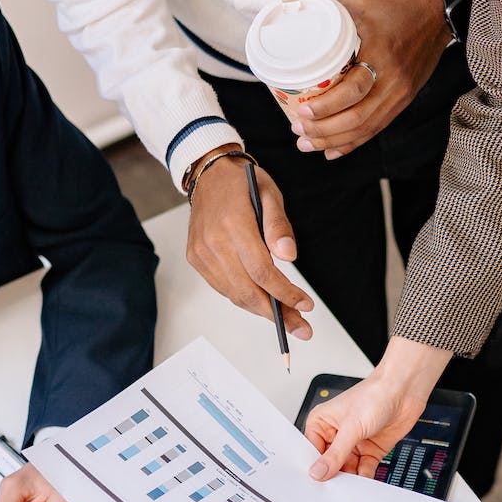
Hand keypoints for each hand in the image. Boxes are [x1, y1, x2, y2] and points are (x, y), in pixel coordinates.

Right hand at [184, 153, 314, 340]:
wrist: (208, 173)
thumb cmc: (242, 182)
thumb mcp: (270, 193)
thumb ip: (279, 226)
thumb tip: (289, 256)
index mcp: (233, 225)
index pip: (262, 271)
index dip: (285, 293)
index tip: (306, 305)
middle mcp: (213, 243)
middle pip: (248, 291)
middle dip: (277, 314)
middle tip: (301, 328)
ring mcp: (201, 253)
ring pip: (234, 294)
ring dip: (262, 310)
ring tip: (287, 320)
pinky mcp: (196, 258)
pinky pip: (223, 288)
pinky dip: (244, 297)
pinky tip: (263, 301)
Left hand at [293, 0, 452, 157]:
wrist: (435, 14)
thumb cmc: (397, 6)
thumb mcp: (362, 3)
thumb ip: (334, 18)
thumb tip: (301, 29)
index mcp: (381, 55)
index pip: (354, 90)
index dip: (327, 106)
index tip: (303, 111)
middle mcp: (393, 81)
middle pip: (357, 117)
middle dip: (324, 130)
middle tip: (298, 130)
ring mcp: (400, 94)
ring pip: (366, 127)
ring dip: (334, 140)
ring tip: (308, 143)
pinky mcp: (402, 100)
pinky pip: (377, 127)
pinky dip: (354, 142)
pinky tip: (333, 150)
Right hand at [302, 338, 450, 478]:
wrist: (405, 391)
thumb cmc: (375, 395)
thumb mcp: (351, 427)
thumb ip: (335, 453)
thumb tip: (318, 471)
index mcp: (322, 423)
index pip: (312, 451)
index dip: (315, 467)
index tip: (316, 484)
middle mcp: (336, 434)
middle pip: (330, 463)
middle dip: (333, 475)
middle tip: (333, 491)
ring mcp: (354, 443)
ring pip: (346, 469)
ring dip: (349, 479)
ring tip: (350, 490)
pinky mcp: (370, 451)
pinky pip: (363, 469)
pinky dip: (364, 477)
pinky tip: (364, 484)